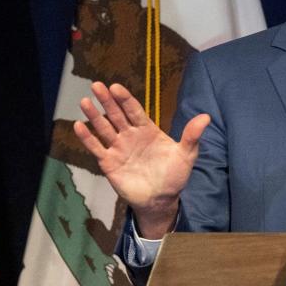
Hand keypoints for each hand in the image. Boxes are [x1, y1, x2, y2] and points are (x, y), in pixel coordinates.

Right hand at [74, 82, 209, 238]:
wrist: (161, 200)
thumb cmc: (174, 176)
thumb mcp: (186, 155)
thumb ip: (192, 135)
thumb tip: (206, 116)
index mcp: (148, 130)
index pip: (135, 110)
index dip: (125, 99)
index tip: (116, 87)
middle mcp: (131, 136)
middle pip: (117, 115)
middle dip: (107, 101)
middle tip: (97, 86)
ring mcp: (119, 148)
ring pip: (104, 128)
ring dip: (94, 116)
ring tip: (84, 102)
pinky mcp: (109, 163)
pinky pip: (96, 148)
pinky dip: (87, 138)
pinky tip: (78, 126)